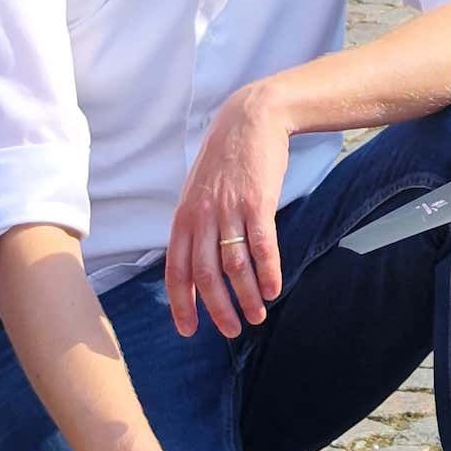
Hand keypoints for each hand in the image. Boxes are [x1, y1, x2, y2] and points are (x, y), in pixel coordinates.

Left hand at [166, 89, 300, 336]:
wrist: (250, 119)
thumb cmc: (225, 159)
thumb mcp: (198, 192)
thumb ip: (195, 225)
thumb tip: (196, 264)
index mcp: (184, 217)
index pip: (176, 270)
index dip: (182, 303)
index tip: (189, 330)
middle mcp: (202, 217)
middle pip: (205, 275)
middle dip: (218, 309)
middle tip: (232, 330)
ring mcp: (229, 210)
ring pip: (234, 266)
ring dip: (246, 296)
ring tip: (257, 315)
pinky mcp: (257, 203)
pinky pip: (262, 247)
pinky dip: (268, 272)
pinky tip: (274, 289)